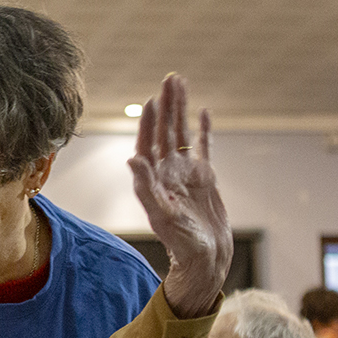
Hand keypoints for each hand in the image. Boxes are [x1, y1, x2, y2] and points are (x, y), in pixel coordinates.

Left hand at [129, 74, 231, 317]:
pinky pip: (204, 148)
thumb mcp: (162, 215)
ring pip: (182, 134)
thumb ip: (146, 187)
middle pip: (165, 131)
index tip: (151, 100)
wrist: (205, 259)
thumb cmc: (181, 243)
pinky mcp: (205, 178)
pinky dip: (204, 130)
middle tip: (171, 78)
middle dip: (167, 105)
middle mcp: (167, 172)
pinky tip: (203, 113)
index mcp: (154, 180)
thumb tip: (132, 159)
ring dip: (181, 110)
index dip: (148, 122)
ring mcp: (186, 173)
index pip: (148, 143)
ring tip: (181, 84)